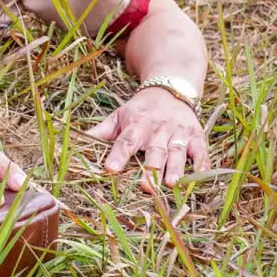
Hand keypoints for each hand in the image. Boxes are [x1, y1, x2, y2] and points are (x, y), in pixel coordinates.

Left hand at [87, 87, 208, 192]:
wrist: (170, 89)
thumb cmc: (140, 110)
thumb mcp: (119, 116)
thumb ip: (101, 132)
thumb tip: (74, 143)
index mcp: (136, 124)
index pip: (125, 141)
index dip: (118, 155)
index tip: (109, 169)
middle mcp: (158, 129)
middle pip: (154, 150)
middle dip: (150, 169)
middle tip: (145, 187)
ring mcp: (178, 133)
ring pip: (177, 152)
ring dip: (175, 168)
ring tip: (171, 184)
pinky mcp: (196, 137)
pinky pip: (201, 151)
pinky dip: (202, 164)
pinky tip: (201, 175)